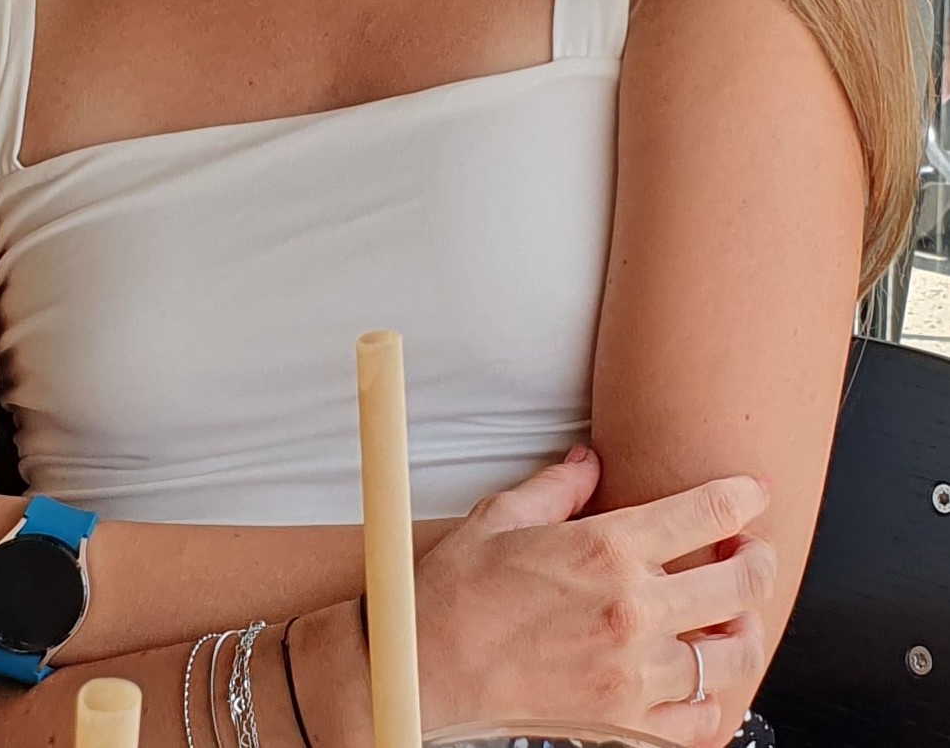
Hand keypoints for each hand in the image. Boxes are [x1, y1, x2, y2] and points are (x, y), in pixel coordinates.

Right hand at [414, 452, 773, 747]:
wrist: (424, 675)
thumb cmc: (454, 596)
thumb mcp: (499, 518)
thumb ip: (556, 488)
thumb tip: (587, 462)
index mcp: (606, 548)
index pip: (703, 513)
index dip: (742, 497)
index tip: (754, 492)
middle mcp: (633, 610)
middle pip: (739, 584)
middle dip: (759, 560)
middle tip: (756, 553)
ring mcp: (635, 675)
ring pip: (733, 656)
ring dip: (746, 632)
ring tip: (736, 620)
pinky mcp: (627, 727)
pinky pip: (703, 722)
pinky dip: (714, 703)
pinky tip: (702, 683)